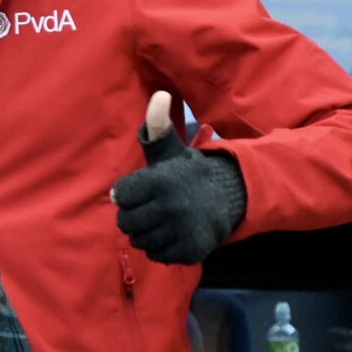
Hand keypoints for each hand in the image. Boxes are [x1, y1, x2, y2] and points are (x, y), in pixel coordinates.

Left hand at [110, 91, 246, 263]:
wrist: (231, 196)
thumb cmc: (189, 173)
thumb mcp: (172, 150)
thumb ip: (157, 126)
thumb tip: (158, 95)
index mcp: (159, 180)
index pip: (120, 197)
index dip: (127, 195)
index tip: (141, 191)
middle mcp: (170, 206)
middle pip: (126, 223)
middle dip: (135, 216)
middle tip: (151, 208)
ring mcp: (181, 230)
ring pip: (140, 242)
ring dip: (147, 234)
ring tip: (162, 221)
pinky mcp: (191, 249)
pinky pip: (159, 256)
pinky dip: (162, 248)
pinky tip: (173, 234)